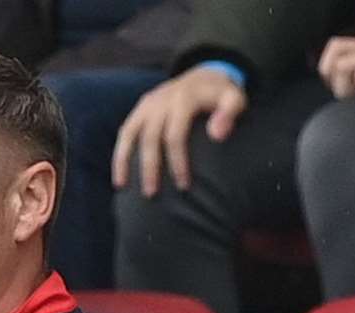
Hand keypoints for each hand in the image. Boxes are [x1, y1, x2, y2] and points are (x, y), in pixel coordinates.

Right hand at [112, 65, 249, 195]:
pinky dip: (120, 153)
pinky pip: (125, 132)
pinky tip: (120, 175)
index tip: (183, 186)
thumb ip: (230, 113)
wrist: (204, 76)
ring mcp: (148, 103)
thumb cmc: (221, 96)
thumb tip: (216, 135)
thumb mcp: (235, 99)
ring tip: (122, 186)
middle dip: (149, 167)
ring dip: (124, 160)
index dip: (177, 162)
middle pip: (150, 137)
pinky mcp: (140, 108)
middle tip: (151, 194)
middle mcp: (161, 100)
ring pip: (130, 133)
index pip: (175, 135)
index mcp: (184, 99)